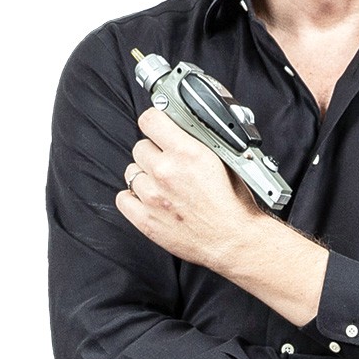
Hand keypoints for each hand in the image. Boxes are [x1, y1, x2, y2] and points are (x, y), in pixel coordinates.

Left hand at [116, 107, 264, 269]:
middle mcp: (165, 171)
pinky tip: (150, 199)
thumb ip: (198, 141)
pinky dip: (133, 197)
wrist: (234, 239)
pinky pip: (123, 198)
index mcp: (187, 152)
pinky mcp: (144, 219)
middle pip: (140, 147)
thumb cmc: (235, 203)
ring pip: (131, 172)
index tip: (158, 126)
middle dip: (154, 152)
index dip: (155, 122)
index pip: (150, 119)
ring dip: (144, 175)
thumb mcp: (225, 159)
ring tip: (163, 184)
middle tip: (169, 162)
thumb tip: (182, 128)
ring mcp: (152, 196)